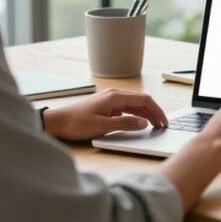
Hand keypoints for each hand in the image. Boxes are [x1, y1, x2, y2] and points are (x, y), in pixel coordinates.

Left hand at [43, 89, 168, 141]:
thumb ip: (125, 124)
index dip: (157, 111)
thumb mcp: (102, 127)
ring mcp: (109, 99)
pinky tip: (138, 123)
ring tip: (154, 125)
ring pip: (134, 105)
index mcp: (115, 97)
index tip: (163, 123)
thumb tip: (144, 123)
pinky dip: (135, 115)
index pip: (145, 100)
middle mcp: (114, 94)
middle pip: (141, 101)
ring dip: (146, 114)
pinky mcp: (105, 106)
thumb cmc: (76, 124)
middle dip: (154, 112)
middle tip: (162, 126)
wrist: (56, 122)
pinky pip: (126, 108)